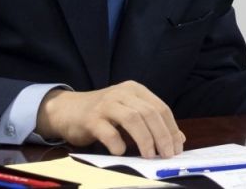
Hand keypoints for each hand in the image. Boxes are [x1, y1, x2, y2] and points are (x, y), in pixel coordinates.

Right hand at [35, 80, 184, 157]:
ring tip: (150, 156)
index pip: (161, 108)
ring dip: (145, 139)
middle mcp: (122, 93)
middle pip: (149, 113)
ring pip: (132, 119)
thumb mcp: (129, 112)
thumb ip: (152, 123)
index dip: (171, 129)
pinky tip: (121, 151)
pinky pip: (108, 131)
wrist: (68, 110)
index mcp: (135, 90)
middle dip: (162, 135)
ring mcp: (106, 104)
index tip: (177, 147)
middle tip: (167, 154)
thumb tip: (178, 139)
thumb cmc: (103, 114)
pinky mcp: (91, 118)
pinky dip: (117, 143)